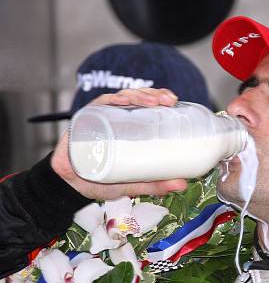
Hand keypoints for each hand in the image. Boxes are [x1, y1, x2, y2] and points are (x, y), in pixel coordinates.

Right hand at [50, 88, 187, 199]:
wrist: (71, 187)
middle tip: (167, 101)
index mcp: (131, 127)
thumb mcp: (133, 183)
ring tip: (151, 101)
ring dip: (137, 95)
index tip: (174, 100)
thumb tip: (183, 185)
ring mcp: (101, 117)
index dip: (161, 97)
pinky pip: (98, 105)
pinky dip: (110, 100)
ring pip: (121, 98)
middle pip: (138, 98)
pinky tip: (122, 101)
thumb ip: (155, 184)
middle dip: (154, 94)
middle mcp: (117, 118)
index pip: (148, 105)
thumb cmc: (103, 180)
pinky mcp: (84, 120)